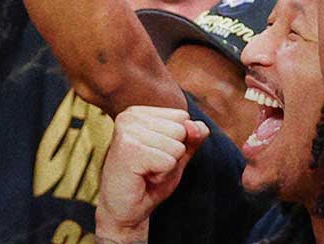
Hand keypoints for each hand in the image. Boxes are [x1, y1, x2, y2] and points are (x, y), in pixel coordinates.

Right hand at [95, 106, 207, 237]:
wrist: (125, 210)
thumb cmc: (148, 182)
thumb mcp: (176, 157)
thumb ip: (191, 138)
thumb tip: (198, 125)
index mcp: (138, 113)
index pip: (183, 117)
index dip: (177, 143)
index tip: (155, 155)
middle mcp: (130, 116)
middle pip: (181, 130)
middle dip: (173, 155)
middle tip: (150, 166)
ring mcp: (128, 131)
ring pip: (177, 146)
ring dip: (167, 166)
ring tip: (146, 172)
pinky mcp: (129, 149)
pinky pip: (169, 161)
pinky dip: (161, 175)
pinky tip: (143, 177)